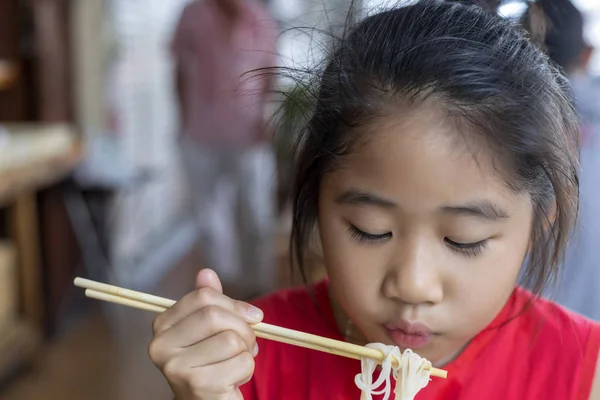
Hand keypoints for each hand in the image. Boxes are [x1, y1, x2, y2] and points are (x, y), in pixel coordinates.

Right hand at [149, 269, 262, 399]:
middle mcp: (161, 346)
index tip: (253, 315)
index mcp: (162, 325)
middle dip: (243, 328)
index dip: (234, 304)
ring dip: (246, 351)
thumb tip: (206, 272)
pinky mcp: (199, 385)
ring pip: (232, 339)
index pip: (203, 297)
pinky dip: (247, 369)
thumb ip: (207, 302)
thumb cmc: (210, 363)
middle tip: (248, 343)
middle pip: (216, 316)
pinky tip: (233, 379)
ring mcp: (176, 367)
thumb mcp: (208, 330)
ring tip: (235, 362)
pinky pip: (242, 362)